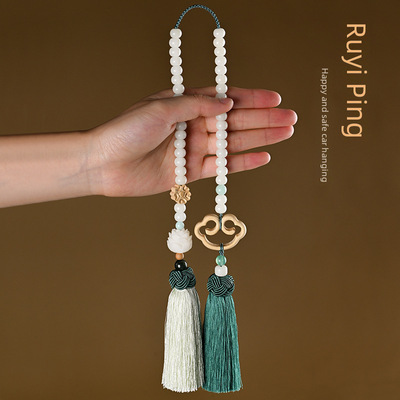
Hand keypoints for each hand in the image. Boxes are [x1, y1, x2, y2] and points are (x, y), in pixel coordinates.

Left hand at [90, 86, 297, 196]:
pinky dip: (242, 163)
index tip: (275, 97)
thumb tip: (228, 103)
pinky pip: (221, 167)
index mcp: (185, 104)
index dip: (251, 98)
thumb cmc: (126, 130)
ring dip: (260, 139)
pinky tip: (263, 157)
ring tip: (285, 134)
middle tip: (290, 119)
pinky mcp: (190, 172)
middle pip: (235, 122)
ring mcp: (193, 149)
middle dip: (263, 119)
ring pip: (233, 144)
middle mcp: (193, 125)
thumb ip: (196, 105)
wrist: (105, 164)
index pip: (225, 99)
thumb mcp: (161, 108)